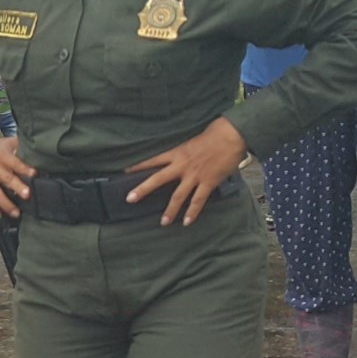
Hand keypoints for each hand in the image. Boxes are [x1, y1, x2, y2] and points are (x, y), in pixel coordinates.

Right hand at [0, 135, 33, 217]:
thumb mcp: (5, 141)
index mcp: (2, 156)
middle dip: (17, 187)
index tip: (34, 174)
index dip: (25, 168)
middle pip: (6, 179)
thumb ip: (19, 145)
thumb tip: (36, 148)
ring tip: (16, 213)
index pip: (15, 162)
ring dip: (5, 204)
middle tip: (27, 196)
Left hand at [124, 117, 248, 225]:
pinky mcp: (208, 182)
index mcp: (177, 153)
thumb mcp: (192, 140)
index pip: (153, 160)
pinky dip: (192, 212)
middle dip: (142, 190)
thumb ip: (183, 151)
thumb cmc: (214, 134)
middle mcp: (182, 166)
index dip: (138, 166)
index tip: (124, 172)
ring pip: (178, 196)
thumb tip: (179, 157)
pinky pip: (198, 201)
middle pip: (157, 179)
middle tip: (129, 199)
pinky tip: (187, 222)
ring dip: (170, 211)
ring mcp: (194, 175)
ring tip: (163, 223)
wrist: (231, 136)